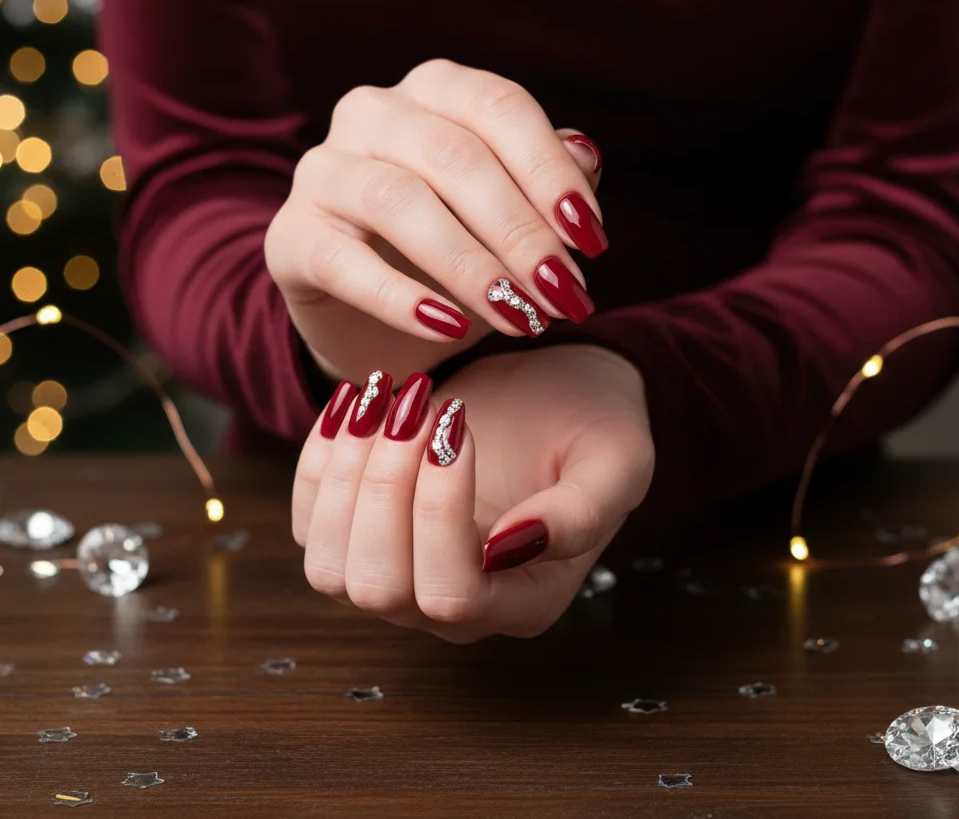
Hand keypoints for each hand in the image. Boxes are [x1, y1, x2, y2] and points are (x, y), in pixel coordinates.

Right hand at [265, 58, 604, 383]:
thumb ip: (545, 180)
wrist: (370, 315)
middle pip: (454, 156)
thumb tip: (586, 154)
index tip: (592, 242)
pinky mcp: (291, 237)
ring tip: (521, 317)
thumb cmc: (452, 252)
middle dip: (519, 230)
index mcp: (434, 91)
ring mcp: (322, 170)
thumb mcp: (509, 216)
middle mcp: (372, 113)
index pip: (499, 107)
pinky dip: (401, 298)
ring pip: (400, 201)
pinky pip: (344, 262)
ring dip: (471, 266)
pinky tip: (449, 328)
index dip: (551, 173)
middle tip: (564, 293)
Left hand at [292, 345, 652, 641]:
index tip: (458, 424)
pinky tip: (353, 403)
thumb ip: (582, 512)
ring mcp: (401, 574)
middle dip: (386, 487)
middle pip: (379, 588)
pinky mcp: (362, 532)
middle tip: (418, 405)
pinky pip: (308, 523)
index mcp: (524, 600)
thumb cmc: (594, 422)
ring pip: (329, 568)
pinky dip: (317, 461)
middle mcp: (455, 605)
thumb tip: (509, 547)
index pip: (454, 594)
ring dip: (346, 475)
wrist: (560, 388)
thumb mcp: (616, 459)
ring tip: (384, 399)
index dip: (440, 513)